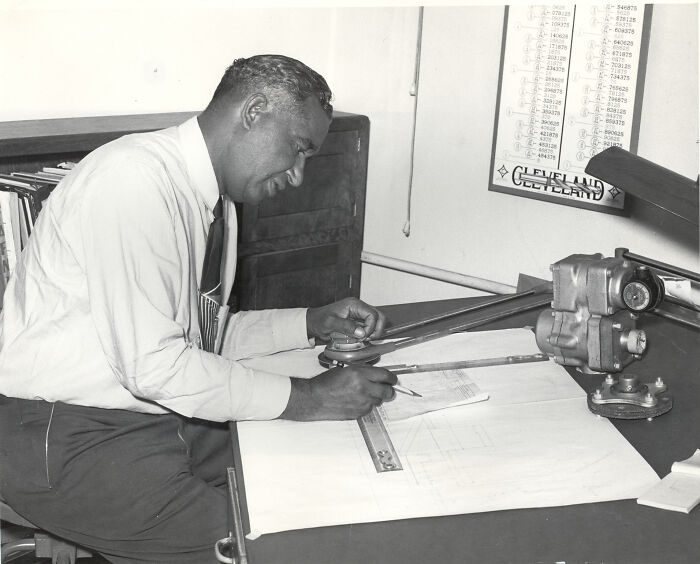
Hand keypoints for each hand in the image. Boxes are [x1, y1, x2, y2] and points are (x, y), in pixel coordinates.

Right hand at [279, 365, 397, 420]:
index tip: (393, 379)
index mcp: (359, 374)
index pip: (385, 375)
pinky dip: (367, 405)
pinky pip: (370, 409)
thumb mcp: (345, 369)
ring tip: (364, 393)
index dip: (392, 378)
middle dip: (388, 389)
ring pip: (379, 401)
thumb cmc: (326, 383)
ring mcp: (362, 402)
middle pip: (387, 391)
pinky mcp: (359, 413)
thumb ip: (363, 371)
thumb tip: (377, 375)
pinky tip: (356, 401)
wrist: (314, 398)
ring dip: (376, 397)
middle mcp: (363, 388)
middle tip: (386, 388)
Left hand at [306, 297, 385, 341]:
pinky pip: (369, 326)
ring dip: (374, 331)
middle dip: (377, 329)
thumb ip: (346, 326)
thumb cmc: (319, 320)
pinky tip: (361, 338)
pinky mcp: (357, 320)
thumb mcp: (331, 323)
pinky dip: (368, 333)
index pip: (372, 314)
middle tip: (368, 338)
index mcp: (354, 304)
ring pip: (376, 321)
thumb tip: (361, 332)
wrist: (313, 322)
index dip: (371, 327)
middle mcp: (358, 307)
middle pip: (378, 316)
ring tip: (364, 339)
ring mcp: (358, 314)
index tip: (363, 336)